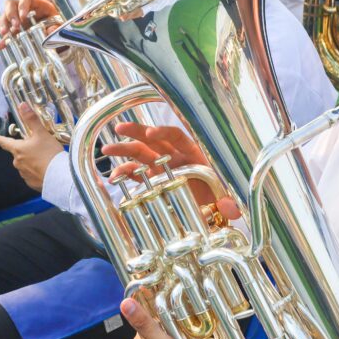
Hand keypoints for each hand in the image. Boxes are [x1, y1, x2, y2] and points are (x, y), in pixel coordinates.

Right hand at [0, 0, 58, 50]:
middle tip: (15, 25)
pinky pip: (6, 34)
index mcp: (36, 4)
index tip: (23, 16)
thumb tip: (50, 31)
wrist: (57, 36)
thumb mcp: (59, 26)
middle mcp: (24, 9)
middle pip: (11, 4)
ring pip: (5, 16)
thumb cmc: (57, 26)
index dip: (22, 5)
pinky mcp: (15, 31)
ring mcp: (18, 19)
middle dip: (11, 14)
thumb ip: (55, 28)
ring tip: (5, 33)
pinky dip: (3, 40)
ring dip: (4, 24)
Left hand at [0, 103, 61, 190]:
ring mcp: (24, 173)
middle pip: (18, 153)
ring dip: (32, 161)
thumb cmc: (49, 153)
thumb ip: (31, 120)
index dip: (0, 139)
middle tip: (38, 147)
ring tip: (45, 159)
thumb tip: (22, 105)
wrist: (58, 175)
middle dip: (25, 150)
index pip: (5, 142)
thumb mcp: (41, 133)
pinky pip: (32, 175)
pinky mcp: (31, 182)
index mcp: (18, 149)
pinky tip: (46, 169)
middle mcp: (18, 162)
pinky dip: (37, 171)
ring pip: (25, 164)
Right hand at [104, 123, 239, 218]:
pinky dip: (124, 173)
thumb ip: (228, 204)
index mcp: (193, 154)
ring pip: (141, 153)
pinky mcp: (153, 180)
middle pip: (154, 140)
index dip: (164, 132)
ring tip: (106, 149)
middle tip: (120, 128)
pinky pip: (136, 173)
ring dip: (124, 150)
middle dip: (136, 133)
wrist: (210, 210)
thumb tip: (232, 209)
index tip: (151, 133)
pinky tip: (114, 176)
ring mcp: (162, 168)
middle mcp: (175, 157)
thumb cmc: (218, 198)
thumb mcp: (224, 200)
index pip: (177, 136)